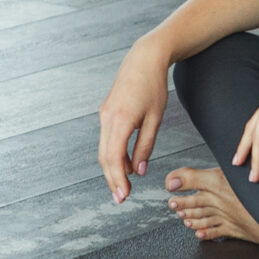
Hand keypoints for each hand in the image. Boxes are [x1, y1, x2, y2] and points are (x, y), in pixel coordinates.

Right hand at [96, 43, 172, 200]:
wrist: (143, 59)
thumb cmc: (153, 86)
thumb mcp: (155, 118)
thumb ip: (145, 145)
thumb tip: (138, 169)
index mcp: (120, 120)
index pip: (113, 157)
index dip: (117, 179)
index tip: (123, 196)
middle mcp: (106, 118)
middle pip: (104, 157)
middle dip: (112, 179)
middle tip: (121, 198)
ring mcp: (104, 115)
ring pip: (103, 149)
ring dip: (112, 168)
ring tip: (125, 185)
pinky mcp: (106, 112)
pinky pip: (106, 139)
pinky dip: (114, 154)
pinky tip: (125, 164)